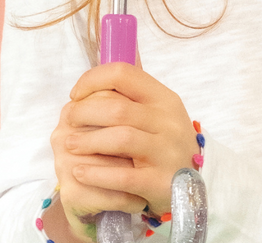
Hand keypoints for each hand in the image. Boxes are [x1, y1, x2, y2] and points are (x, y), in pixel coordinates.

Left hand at [50, 60, 197, 237]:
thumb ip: (130, 96)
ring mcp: (166, 153)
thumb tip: (92, 76)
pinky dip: (97, 174)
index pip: (124, 74)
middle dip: (85, 112)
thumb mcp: (157, 113)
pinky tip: (80, 172)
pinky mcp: (159, 183)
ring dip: (88, 141)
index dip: (93, 80)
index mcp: (164, 98)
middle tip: (68, 119)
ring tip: (69, 144)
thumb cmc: (164, 143)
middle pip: (117, 108)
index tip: (76, 94)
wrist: (193, 186)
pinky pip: (123, 177)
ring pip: (120, 139)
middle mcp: (168, 122)